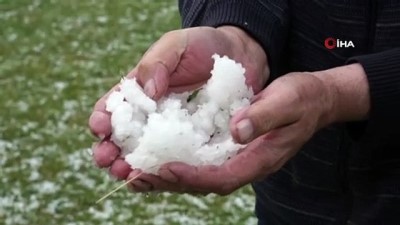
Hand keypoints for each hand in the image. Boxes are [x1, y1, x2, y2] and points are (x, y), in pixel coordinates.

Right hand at [88, 26, 268, 189]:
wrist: (239, 56)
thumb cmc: (204, 46)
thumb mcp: (176, 45)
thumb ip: (157, 63)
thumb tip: (145, 93)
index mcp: (139, 91)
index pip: (112, 108)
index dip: (101, 119)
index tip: (101, 127)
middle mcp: (150, 115)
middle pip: (122, 138)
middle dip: (109, 151)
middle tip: (107, 161)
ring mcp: (170, 132)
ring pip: (144, 155)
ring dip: (130, 168)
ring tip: (126, 176)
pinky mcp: (192, 143)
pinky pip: (175, 160)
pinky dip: (162, 172)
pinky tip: (155, 179)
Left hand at [146, 63, 368, 194]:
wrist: (315, 100)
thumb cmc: (303, 98)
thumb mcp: (287, 100)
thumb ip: (264, 115)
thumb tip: (236, 130)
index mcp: (261, 158)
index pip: (222, 177)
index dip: (193, 176)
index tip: (165, 168)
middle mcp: (247, 165)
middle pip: (204, 184)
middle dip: (170, 182)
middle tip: (136, 176)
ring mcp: (239, 160)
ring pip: (199, 177)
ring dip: (168, 177)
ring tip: (136, 172)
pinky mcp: (232, 151)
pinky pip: (202, 163)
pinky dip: (178, 164)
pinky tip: (157, 157)